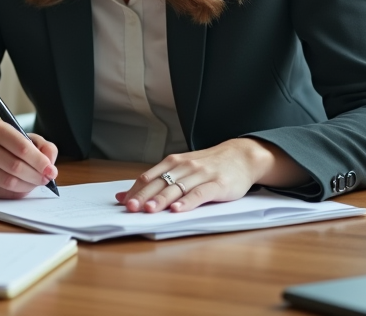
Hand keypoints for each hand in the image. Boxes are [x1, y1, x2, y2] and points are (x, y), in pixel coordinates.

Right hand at [0, 119, 58, 197]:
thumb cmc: (9, 145)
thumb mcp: (27, 138)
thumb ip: (44, 147)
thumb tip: (50, 164)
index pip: (21, 147)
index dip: (39, 161)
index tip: (50, 170)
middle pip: (15, 166)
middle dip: (36, 175)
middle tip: (46, 179)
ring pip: (8, 181)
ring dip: (28, 185)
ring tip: (35, 182)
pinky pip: (1, 193)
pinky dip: (16, 192)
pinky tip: (21, 186)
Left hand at [115, 138, 307, 213]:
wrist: (242, 156)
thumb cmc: (209, 165)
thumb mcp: (183, 168)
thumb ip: (159, 180)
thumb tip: (126, 195)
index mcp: (174, 162)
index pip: (149, 176)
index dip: (136, 190)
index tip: (123, 202)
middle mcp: (185, 167)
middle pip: (160, 183)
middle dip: (144, 196)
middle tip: (131, 208)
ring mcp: (202, 175)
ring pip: (178, 188)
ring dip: (162, 200)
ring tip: (150, 210)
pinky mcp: (218, 184)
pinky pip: (201, 193)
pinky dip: (188, 202)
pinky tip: (178, 209)